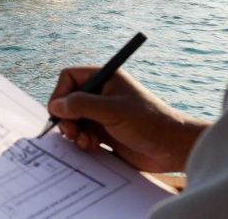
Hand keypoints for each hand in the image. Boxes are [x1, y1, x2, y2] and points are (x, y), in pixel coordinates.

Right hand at [48, 67, 209, 172]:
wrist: (173, 149)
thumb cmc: (148, 123)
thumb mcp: (112, 110)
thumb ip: (81, 105)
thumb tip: (54, 106)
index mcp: (105, 79)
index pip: (70, 78)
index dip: (60, 93)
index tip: (59, 111)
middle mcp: (102, 95)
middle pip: (68, 101)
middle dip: (67, 118)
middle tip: (71, 132)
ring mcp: (103, 115)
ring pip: (74, 120)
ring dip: (75, 132)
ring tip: (85, 142)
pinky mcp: (106, 134)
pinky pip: (83, 135)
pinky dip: (83, 142)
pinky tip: (93, 147)